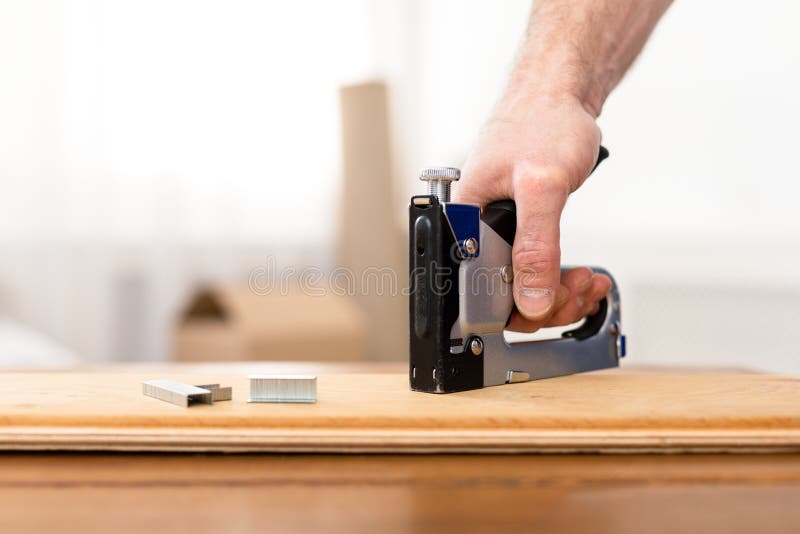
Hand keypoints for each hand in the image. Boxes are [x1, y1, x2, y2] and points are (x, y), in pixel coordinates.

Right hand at [454, 94, 611, 332]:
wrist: (558, 94)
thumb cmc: (541, 123)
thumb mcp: (542, 187)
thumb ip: (536, 247)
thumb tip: (531, 300)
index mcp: (461, 222)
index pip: (477, 290)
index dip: (517, 306)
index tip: (555, 300)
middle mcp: (471, 232)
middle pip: (501, 295)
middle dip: (546, 301)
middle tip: (579, 289)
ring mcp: (493, 231)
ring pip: (519, 286)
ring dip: (558, 293)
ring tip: (586, 282)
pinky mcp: (515, 228)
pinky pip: (531, 269)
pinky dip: (558, 278)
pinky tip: (580, 274)